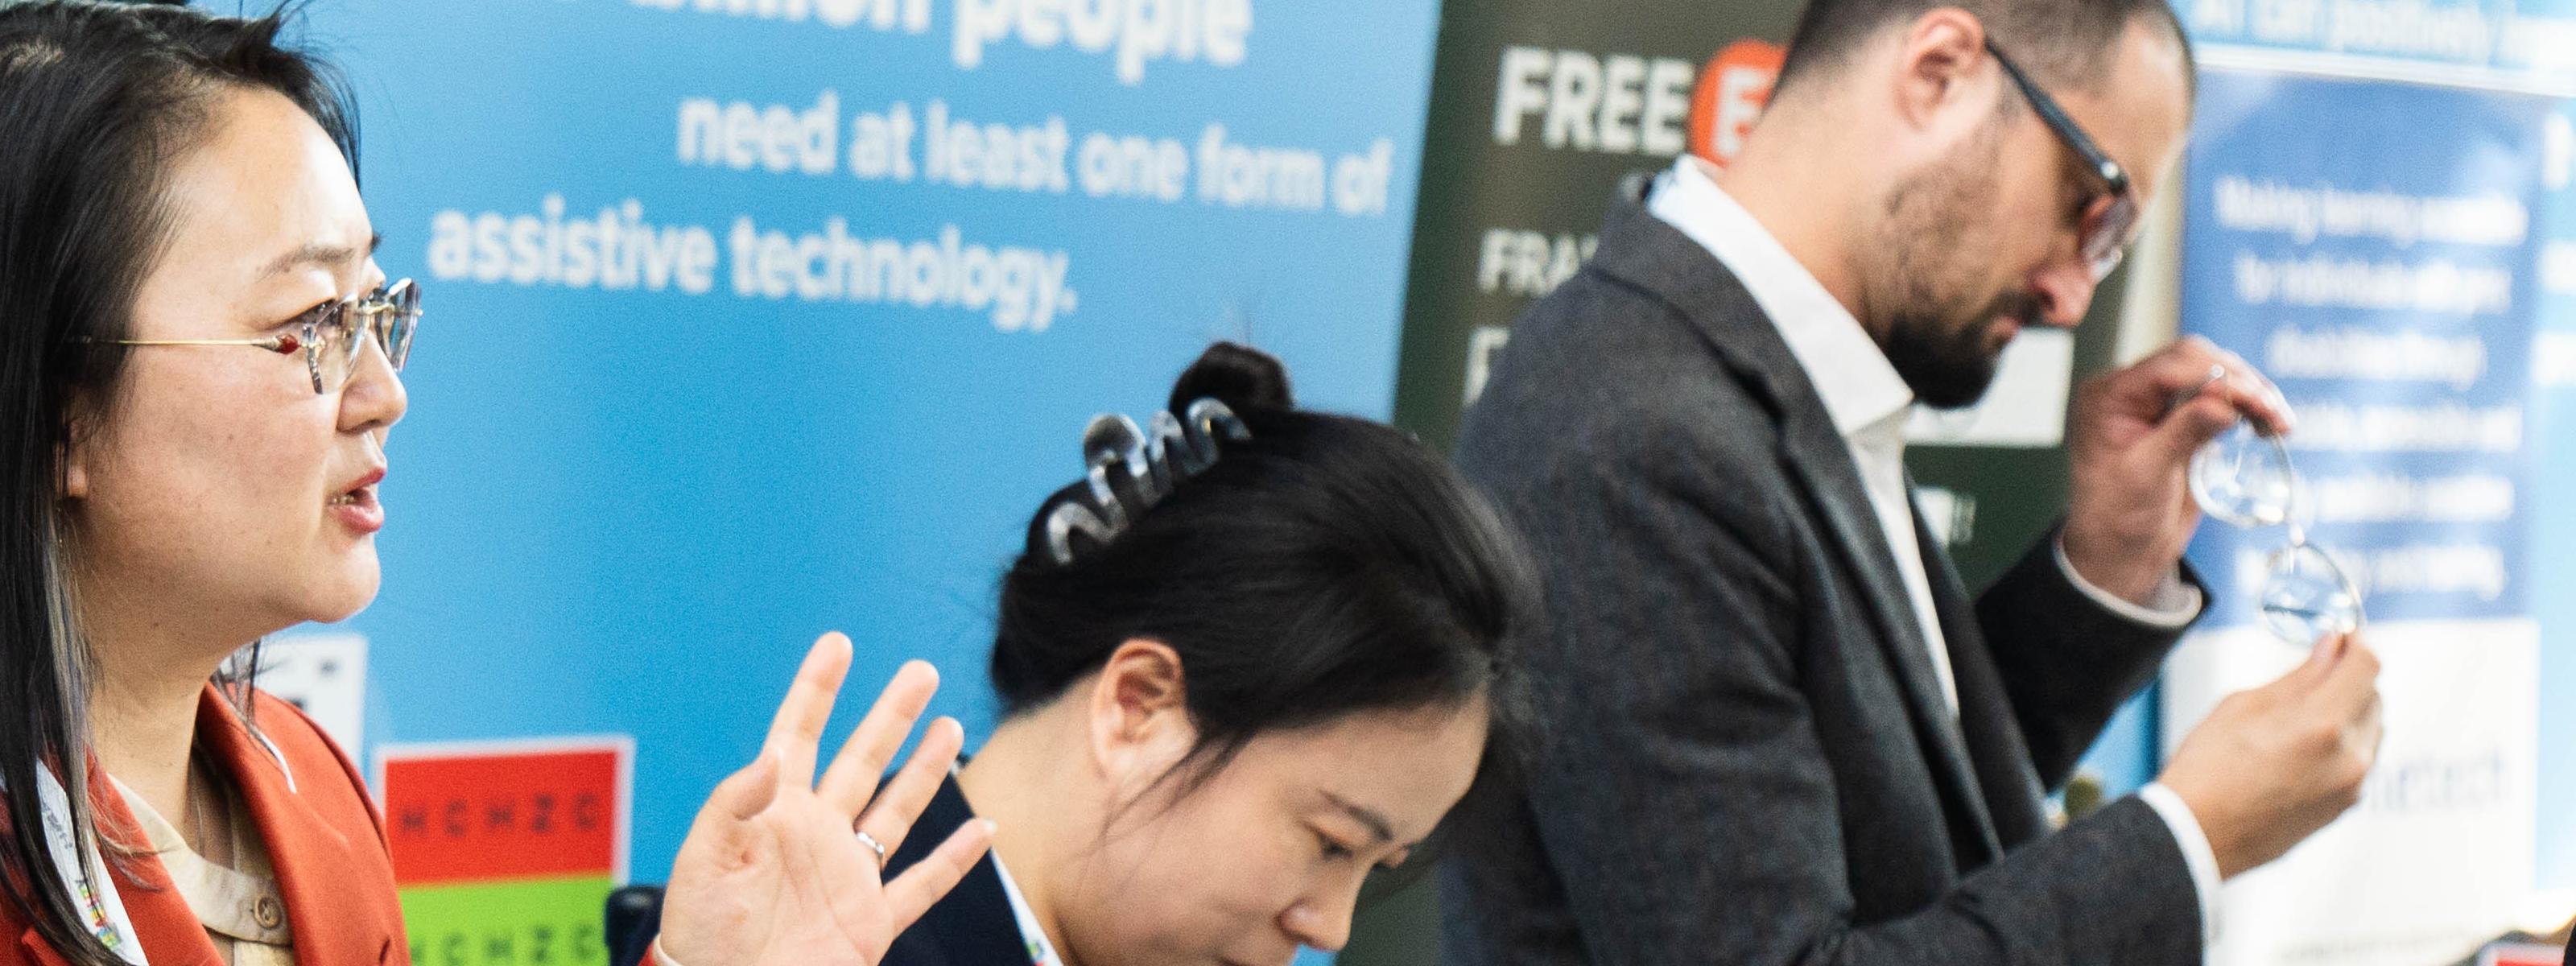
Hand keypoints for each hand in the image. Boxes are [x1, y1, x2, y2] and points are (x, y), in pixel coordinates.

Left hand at [659, 634, 993, 965]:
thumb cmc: (700, 936)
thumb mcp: (703, 862)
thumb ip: (734, 805)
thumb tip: (773, 757)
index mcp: (772, 814)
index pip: (797, 735)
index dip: (817, 690)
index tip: (839, 644)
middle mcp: (816, 835)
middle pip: (862, 760)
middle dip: (891, 714)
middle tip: (921, 671)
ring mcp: (846, 877)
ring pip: (897, 811)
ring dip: (925, 769)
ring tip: (950, 726)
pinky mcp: (869, 923)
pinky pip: (922, 885)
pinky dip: (955, 860)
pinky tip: (981, 831)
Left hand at [2063, 336, 2295, 601]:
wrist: (2120, 552)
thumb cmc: (2118, 518)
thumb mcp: (2148, 477)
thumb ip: (2183, 434)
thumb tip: (2223, 401)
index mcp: (2108, 397)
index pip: (2170, 367)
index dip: (2219, 377)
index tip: (2258, 402)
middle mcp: (2130, 391)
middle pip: (2194, 360)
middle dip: (2240, 382)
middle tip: (2274, 415)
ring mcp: (2156, 402)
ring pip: (2212, 373)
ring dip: (2250, 392)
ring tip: (2278, 423)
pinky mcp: (2179, 418)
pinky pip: (2217, 397)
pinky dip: (2245, 405)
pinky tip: (2265, 424)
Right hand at [2157, 632, 2382, 877]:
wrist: (2197, 837)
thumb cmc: (2207, 769)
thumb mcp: (2243, 706)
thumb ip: (2299, 677)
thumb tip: (2331, 648)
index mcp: (2323, 725)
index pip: (2368, 667)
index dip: (2356, 643)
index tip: (2340, 637)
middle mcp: (2349, 757)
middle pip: (2374, 697)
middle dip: (2349, 678)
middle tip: (2314, 670)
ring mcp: (2351, 786)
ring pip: (2370, 730)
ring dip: (2348, 711)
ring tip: (2301, 714)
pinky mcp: (2344, 807)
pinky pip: (2359, 760)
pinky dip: (2342, 743)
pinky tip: (2301, 747)